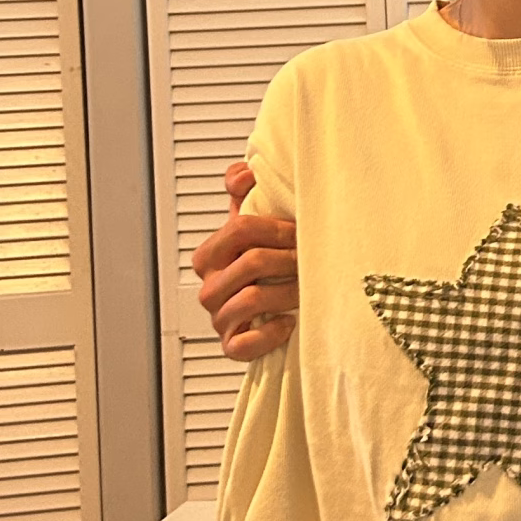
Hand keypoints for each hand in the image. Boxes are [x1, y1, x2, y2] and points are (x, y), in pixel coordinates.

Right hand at [191, 162, 298, 360]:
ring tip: (306, 288)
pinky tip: (289, 322)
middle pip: (250, 262)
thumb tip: (243, 174)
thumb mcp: (255, 223)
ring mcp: (220, 318)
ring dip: (287, 292)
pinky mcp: (232, 346)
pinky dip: (269, 335)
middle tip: (310, 259)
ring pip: (251, 300)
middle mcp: (211, 286)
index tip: (300, 232)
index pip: (239, 229)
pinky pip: (243, 345)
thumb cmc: (267, 263)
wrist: (276, 306)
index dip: (276, 228)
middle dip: (288, 258)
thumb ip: (245, 191)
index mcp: (211, 255)